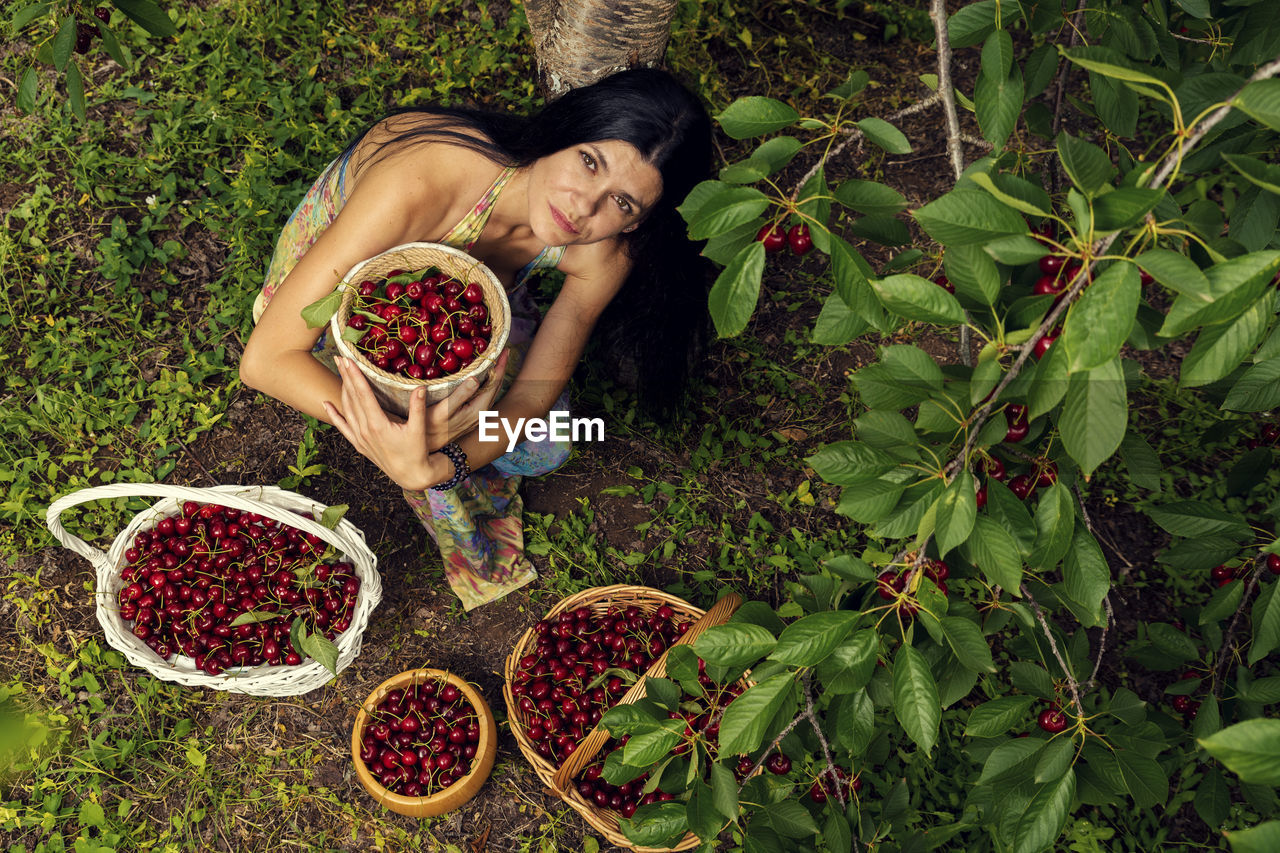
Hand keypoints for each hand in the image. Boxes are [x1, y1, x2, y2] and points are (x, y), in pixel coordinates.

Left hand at [321, 354, 505, 489]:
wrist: (410, 475)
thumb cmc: (416, 452)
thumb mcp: (419, 430)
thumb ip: (417, 408)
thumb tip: (420, 387)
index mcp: (378, 425)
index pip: (363, 395)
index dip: (355, 376)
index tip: (349, 361)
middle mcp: (365, 430)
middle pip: (352, 398)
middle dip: (346, 376)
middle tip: (339, 358)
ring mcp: (359, 438)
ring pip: (346, 409)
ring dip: (342, 390)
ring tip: (340, 372)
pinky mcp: (359, 444)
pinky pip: (342, 427)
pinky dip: (333, 415)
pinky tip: (326, 404)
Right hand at [432, 349, 508, 445]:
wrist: (424, 448)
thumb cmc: (429, 426)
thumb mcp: (443, 411)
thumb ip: (460, 395)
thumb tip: (475, 378)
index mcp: (478, 409)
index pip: (494, 383)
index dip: (499, 366)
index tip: (504, 350)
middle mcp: (481, 413)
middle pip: (495, 386)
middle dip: (500, 368)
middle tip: (503, 351)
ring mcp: (476, 416)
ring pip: (490, 392)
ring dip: (494, 376)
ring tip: (495, 361)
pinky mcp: (470, 417)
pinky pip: (483, 396)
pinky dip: (486, 384)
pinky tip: (482, 378)